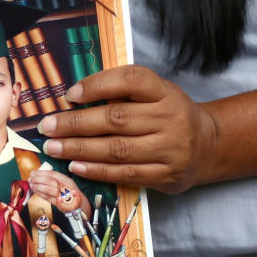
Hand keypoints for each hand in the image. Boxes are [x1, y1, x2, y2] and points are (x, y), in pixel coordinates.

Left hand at [27, 169, 84, 213]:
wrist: (81, 205)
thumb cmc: (71, 193)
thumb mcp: (66, 183)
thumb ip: (56, 179)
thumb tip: (40, 175)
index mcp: (66, 180)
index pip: (52, 174)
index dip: (41, 172)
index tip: (33, 173)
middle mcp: (65, 187)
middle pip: (49, 180)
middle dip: (37, 179)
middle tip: (30, 179)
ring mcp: (63, 196)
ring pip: (48, 189)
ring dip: (38, 187)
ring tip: (32, 185)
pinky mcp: (60, 204)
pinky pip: (48, 198)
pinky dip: (41, 194)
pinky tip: (36, 192)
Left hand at [38, 65, 217, 193]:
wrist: (207, 145)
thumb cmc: (168, 115)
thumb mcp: (155, 94)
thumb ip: (122, 92)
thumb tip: (73, 97)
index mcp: (166, 92)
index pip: (132, 81)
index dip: (99, 85)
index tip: (70, 94)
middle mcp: (171, 119)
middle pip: (117, 119)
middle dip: (76, 123)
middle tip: (48, 126)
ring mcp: (171, 149)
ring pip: (118, 149)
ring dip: (80, 149)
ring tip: (54, 147)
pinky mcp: (167, 175)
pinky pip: (126, 174)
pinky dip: (98, 170)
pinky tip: (76, 166)